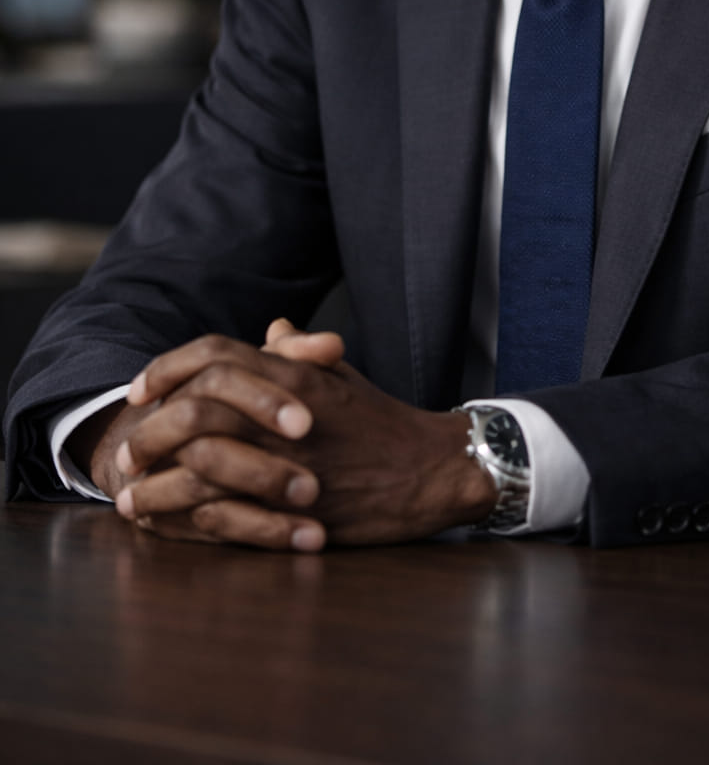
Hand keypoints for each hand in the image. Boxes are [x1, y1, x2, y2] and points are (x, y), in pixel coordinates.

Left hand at [113, 326, 494, 548]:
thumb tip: (271, 331)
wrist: (429, 470)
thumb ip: (300, 353)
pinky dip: (184, 522)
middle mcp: (283, 413)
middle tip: (128, 451)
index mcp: (292, 375)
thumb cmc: (381, 422)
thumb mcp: (341, 377)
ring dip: (155, 485)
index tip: (140, 389)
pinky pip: (222, 514)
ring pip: (198, 467)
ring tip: (131, 499)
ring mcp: (286, 462)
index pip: (212, 355)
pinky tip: (165, 528)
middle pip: (194, 410)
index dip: (168, 368)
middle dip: (149, 431)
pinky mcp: (291, 511)